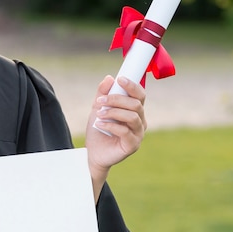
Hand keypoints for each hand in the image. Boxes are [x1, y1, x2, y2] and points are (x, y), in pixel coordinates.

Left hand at [85, 75, 146, 198]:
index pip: (140, 95)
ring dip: (113, 112)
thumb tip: (109, 78)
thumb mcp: (97, 109)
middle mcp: (140, 121)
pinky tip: (99, 124)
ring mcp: (138, 134)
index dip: (132, 86)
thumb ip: (103, 94)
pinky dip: (110, 125)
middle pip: (136, 104)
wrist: (92, 153)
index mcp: (134, 111)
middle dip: (117, 100)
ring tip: (98, 114)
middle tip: (100, 101)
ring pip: (132, 116)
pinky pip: (125, 131)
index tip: (120, 79)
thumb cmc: (98, 131)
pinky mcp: (133, 145)